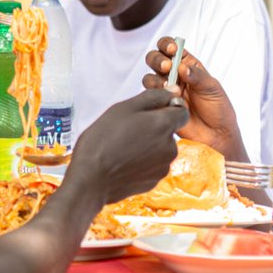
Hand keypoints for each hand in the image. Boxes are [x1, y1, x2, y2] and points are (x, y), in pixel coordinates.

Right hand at [67, 88, 189, 204]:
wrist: (90, 179)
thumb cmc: (102, 141)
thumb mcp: (124, 108)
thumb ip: (153, 97)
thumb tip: (173, 91)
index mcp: (163, 126)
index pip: (182, 112)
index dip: (168, 108)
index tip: (151, 111)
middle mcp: (170, 147)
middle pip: (169, 131)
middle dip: (154, 128)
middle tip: (128, 129)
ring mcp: (163, 167)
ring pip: (161, 149)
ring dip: (148, 145)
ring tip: (124, 147)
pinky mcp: (154, 181)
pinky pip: (153, 165)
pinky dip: (143, 162)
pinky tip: (124, 161)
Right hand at [142, 38, 246, 161]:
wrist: (216, 135)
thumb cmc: (218, 110)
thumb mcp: (212, 88)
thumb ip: (197, 76)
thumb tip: (181, 67)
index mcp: (188, 66)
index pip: (172, 47)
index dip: (168, 45)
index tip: (173, 50)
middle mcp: (174, 76)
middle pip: (155, 59)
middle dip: (157, 60)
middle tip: (166, 68)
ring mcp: (165, 91)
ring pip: (149, 77)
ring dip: (155, 79)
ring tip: (169, 88)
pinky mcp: (160, 106)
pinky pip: (149, 97)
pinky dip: (155, 95)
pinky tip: (168, 101)